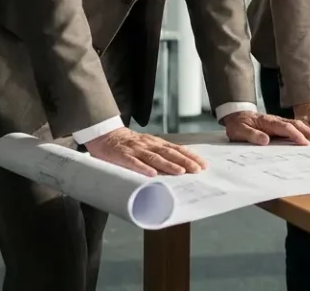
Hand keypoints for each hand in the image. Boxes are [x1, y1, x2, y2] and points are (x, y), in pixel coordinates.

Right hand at [84, 127, 207, 177]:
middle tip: (197, 170)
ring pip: (154, 157)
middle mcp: (149, 145)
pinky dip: (143, 168)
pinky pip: (133, 162)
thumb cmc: (129, 145)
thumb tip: (180, 167)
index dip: (190, 156)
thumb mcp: (147, 146)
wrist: (105, 135)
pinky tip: (151, 174)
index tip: (203, 165)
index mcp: (156, 143)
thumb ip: (160, 154)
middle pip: (169, 153)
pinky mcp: (122, 155)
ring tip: (180, 172)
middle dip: (185, 161)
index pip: (177, 149)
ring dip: (168, 165)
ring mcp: (136, 150)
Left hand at [223, 111, 309, 145]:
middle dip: (308, 133)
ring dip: (309, 132)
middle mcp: (276, 121)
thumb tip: (266, 140)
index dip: (295, 135)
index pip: (285, 127)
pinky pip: (294, 128)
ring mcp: (279, 123)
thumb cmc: (238, 125)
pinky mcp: (279, 126)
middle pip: (296, 125)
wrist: (236, 116)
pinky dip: (304, 132)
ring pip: (297, 125)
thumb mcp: (239, 131)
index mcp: (268, 122)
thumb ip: (252, 135)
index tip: (304, 143)